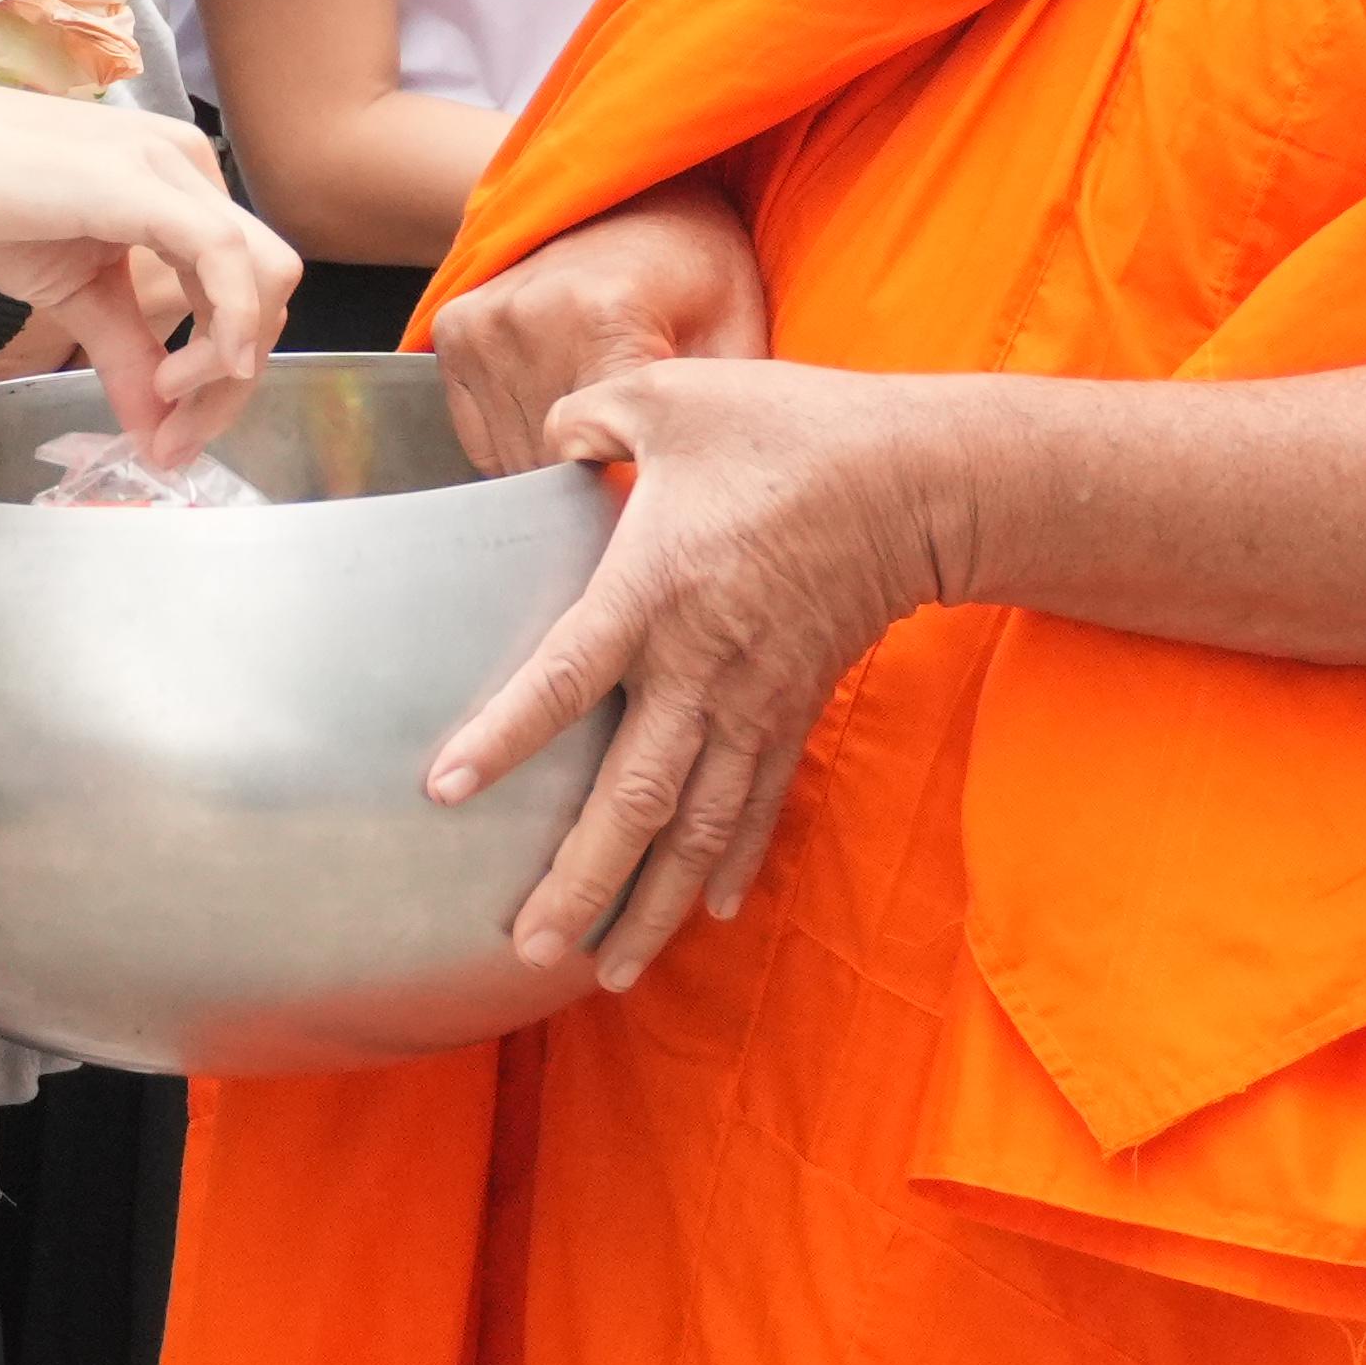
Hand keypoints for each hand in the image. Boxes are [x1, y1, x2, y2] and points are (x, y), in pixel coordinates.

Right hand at [0, 65, 295, 465]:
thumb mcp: (72, 294)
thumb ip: (125, 356)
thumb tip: (157, 436)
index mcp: (181, 191)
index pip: (244, 289)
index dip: (225, 374)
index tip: (174, 433)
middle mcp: (193, 171)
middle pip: (268, 289)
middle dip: (235, 381)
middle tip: (177, 437)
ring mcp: (174, 170)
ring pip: (262, 277)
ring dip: (229, 362)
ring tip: (166, 399)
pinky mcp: (144, 182)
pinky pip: (223, 254)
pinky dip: (226, 321)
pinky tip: (189, 371)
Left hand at [428, 352, 953, 993]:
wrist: (919, 479)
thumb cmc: (787, 429)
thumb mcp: (667, 395)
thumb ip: (585, 420)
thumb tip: (543, 445)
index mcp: (654, 587)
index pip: (565, 678)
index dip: (505, 737)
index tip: (446, 791)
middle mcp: (702, 663)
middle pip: (635, 796)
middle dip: (582, 881)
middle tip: (528, 946)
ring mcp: (755, 698)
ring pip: (698, 828)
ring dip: (650, 903)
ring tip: (604, 970)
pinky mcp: (795, 708)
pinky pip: (758, 805)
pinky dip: (729, 864)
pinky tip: (700, 913)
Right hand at [430, 178, 768, 476]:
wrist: (639, 190)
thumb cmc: (699, 264)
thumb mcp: (739, 335)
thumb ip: (707, 421)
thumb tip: (693, 506)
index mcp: (603, 319)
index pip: (592, 462)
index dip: (628, 495)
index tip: (660, 497)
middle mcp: (526, 317)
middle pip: (548, 467)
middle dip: (594, 485)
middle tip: (639, 461)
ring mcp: (481, 323)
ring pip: (510, 461)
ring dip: (555, 469)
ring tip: (603, 432)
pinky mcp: (454, 329)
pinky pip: (480, 438)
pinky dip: (521, 445)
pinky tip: (564, 409)